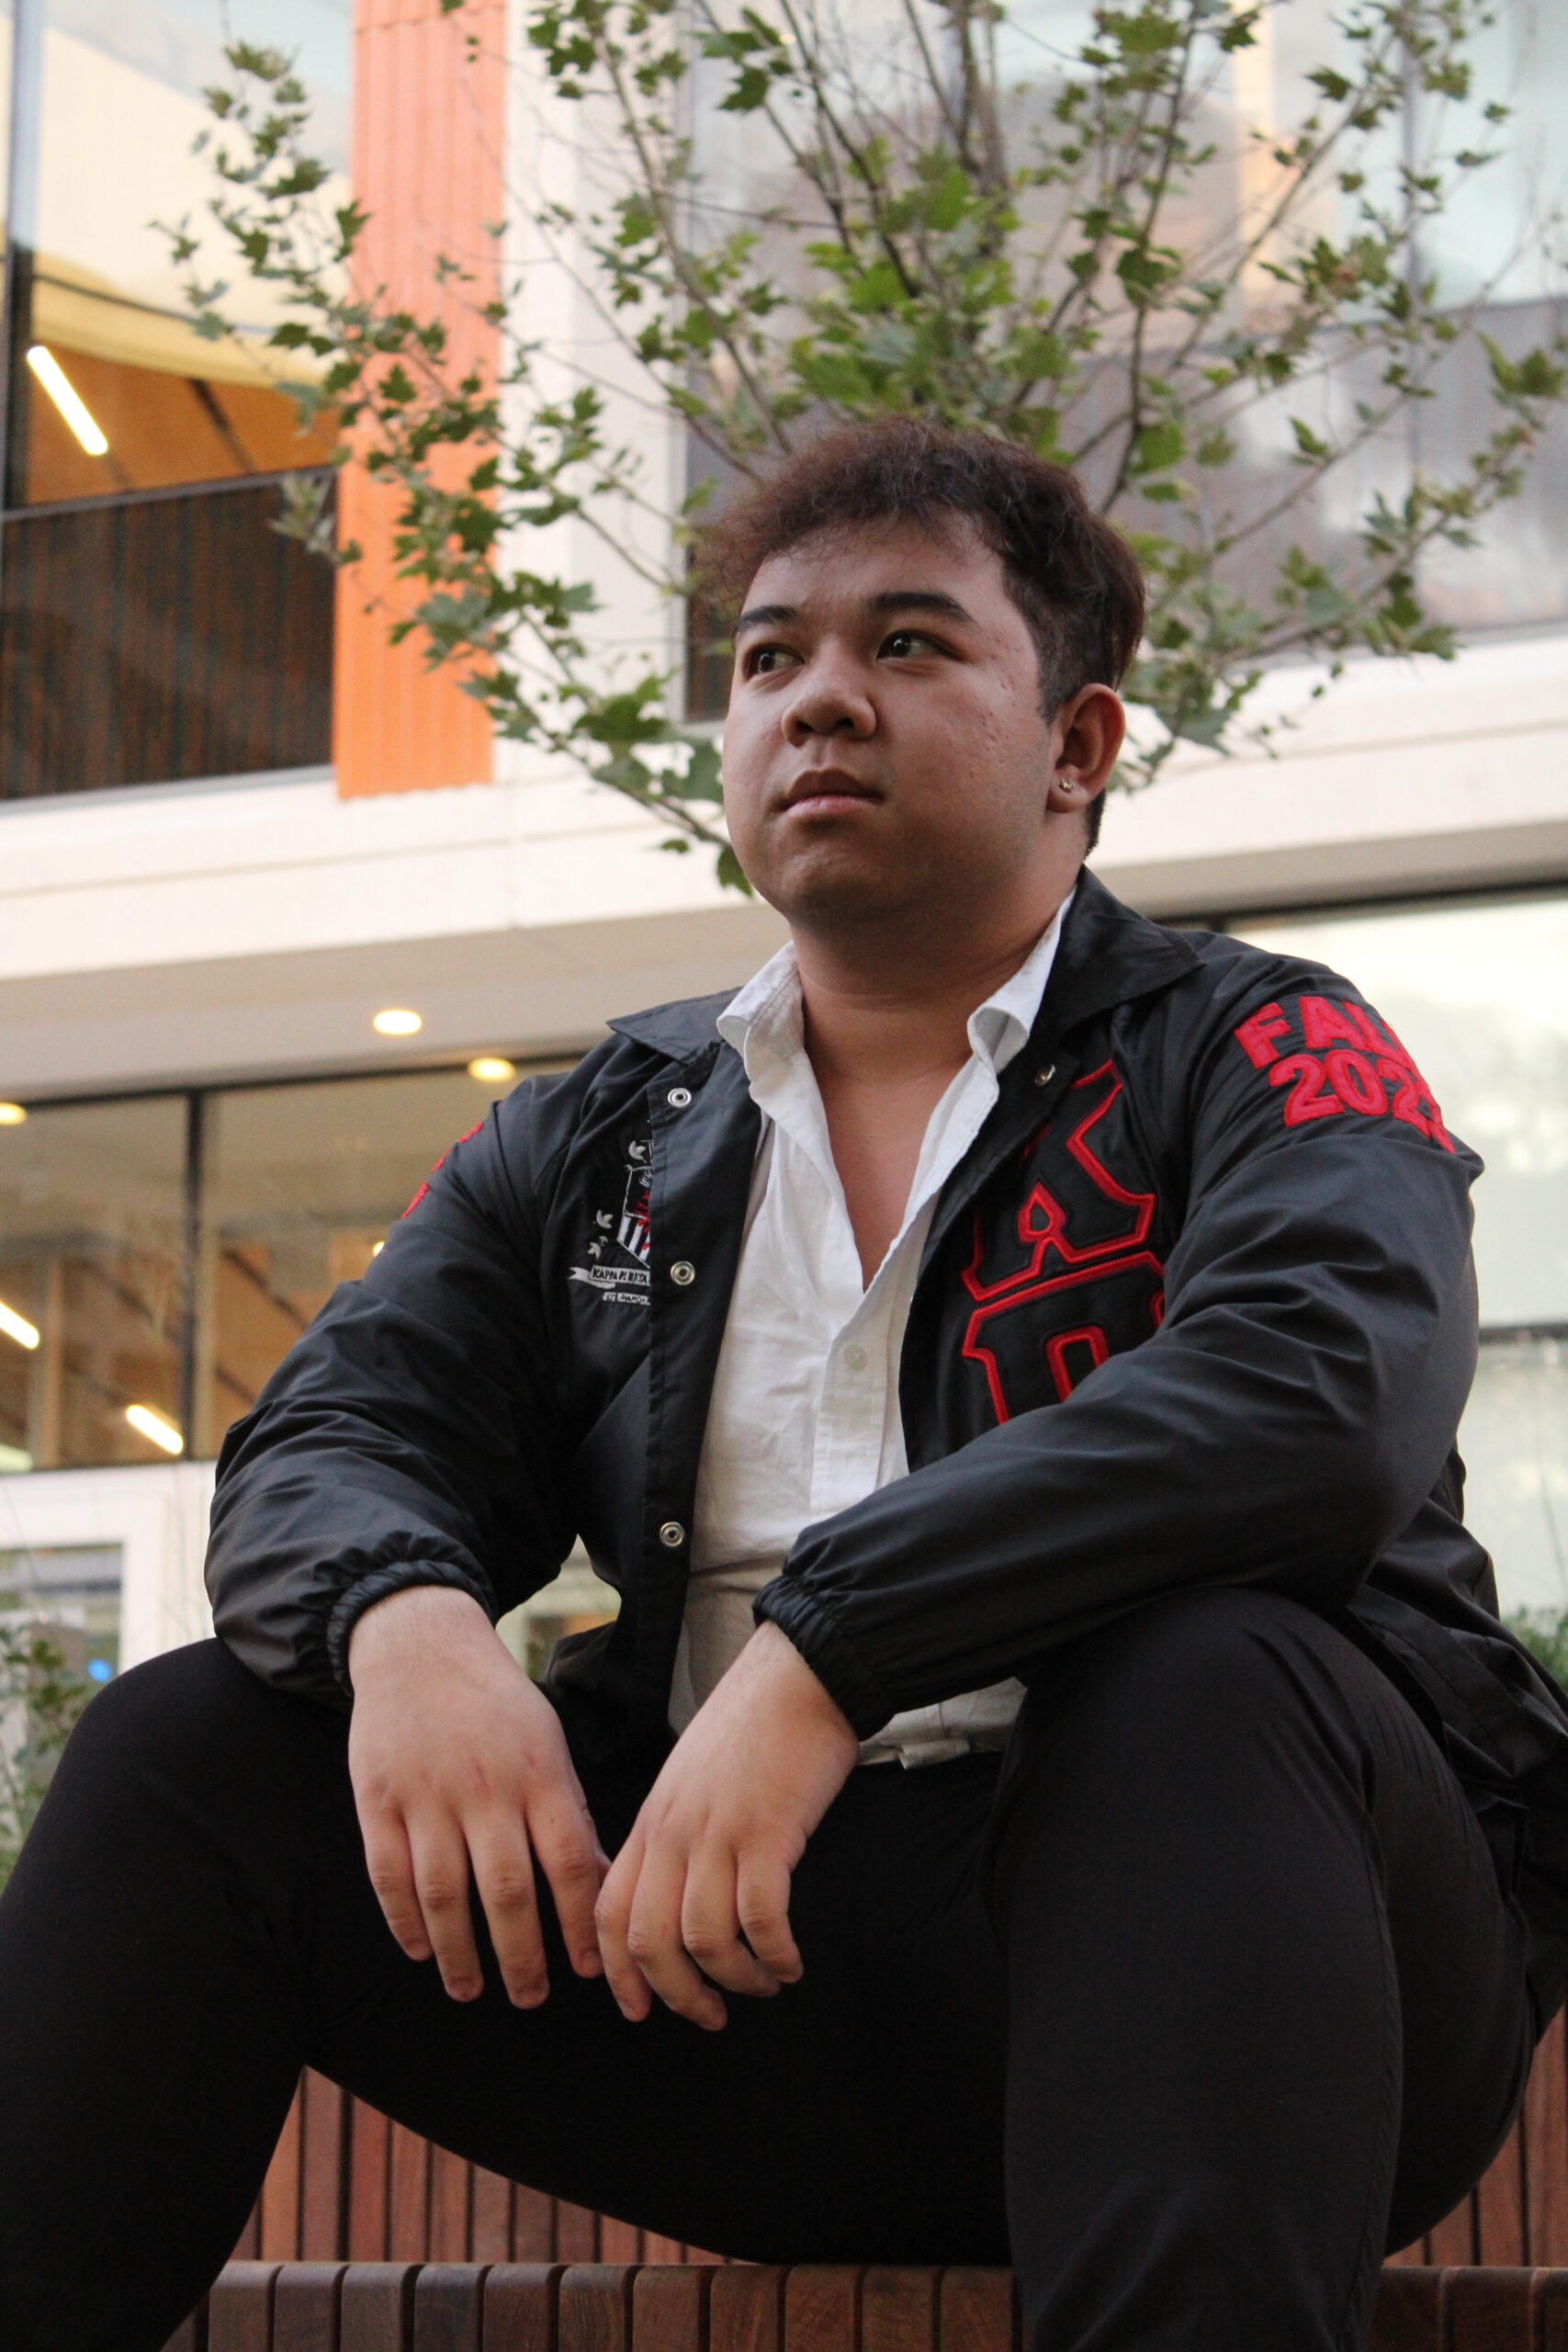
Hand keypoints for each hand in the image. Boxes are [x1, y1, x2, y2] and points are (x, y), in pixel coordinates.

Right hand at [347, 1585, 605, 2006]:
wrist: (420, 1648)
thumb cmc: (497, 1706)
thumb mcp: (549, 1743)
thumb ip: (568, 1813)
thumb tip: (600, 1886)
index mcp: (538, 1773)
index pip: (568, 1864)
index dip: (579, 1924)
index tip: (588, 1970)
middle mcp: (484, 1788)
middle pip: (507, 1891)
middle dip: (522, 1957)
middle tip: (530, 1999)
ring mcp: (427, 1795)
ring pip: (444, 1894)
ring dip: (459, 1953)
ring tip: (471, 1990)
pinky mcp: (378, 1800)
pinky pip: (390, 1875)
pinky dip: (404, 1921)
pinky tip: (419, 1950)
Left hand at [595, 1620, 858, 2029]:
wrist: (798, 1676)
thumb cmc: (752, 1727)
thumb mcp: (690, 1779)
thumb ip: (675, 1832)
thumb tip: (676, 1895)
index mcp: (651, 1821)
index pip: (610, 1913)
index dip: (620, 1973)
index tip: (641, 2009)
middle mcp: (675, 1832)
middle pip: (650, 1940)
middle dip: (677, 1994)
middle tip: (711, 2016)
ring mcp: (719, 1832)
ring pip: (704, 1937)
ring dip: (735, 1978)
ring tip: (764, 1984)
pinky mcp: (769, 1832)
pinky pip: (761, 1918)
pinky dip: (775, 1954)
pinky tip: (791, 1962)